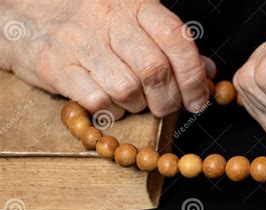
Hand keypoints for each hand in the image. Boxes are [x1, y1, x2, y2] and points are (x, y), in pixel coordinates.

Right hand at [0, 0, 211, 118]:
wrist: (27, 15)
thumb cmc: (92, 23)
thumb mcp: (134, 22)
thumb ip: (172, 46)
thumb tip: (208, 72)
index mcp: (135, 4)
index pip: (175, 38)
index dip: (193, 75)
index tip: (198, 101)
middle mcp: (108, 18)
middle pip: (154, 70)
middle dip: (168, 100)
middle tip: (166, 107)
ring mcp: (80, 42)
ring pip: (127, 88)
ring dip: (137, 105)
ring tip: (132, 100)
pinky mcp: (56, 66)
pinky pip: (98, 100)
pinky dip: (111, 111)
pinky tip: (109, 104)